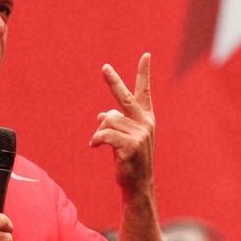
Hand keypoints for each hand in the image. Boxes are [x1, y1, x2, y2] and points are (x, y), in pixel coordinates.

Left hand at [89, 53, 155, 197]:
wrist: (138, 184)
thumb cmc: (131, 159)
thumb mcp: (125, 138)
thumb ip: (116, 124)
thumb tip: (101, 115)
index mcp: (146, 118)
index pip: (144, 92)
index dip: (144, 73)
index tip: (146, 56)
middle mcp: (145, 123)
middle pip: (125, 98)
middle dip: (113, 82)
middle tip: (104, 67)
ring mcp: (139, 135)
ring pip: (108, 120)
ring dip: (99, 131)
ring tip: (99, 142)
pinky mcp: (130, 146)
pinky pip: (105, 134)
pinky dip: (96, 139)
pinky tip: (94, 146)